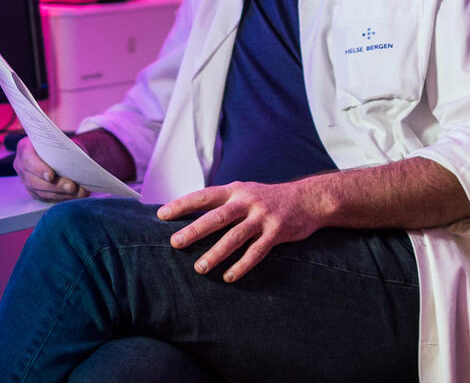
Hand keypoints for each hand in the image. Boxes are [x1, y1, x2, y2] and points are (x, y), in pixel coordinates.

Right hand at [13, 137, 89, 201]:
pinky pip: (45, 198)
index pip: (28, 159)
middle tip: (72, 187)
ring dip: (61, 194)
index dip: (39, 169)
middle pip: (34, 180)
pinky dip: (61, 198)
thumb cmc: (59, 145)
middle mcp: (21, 166)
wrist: (57, 152)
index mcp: (25, 148)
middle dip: (55, 185)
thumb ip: (64, 149)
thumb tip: (76, 160)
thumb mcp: (61, 142)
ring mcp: (26, 180)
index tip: (51, 176)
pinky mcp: (33, 191)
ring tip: (78, 193)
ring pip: (40, 192)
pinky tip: (74, 196)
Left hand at [157, 180, 323, 282]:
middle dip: (195, 230)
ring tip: (200, 267)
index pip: (203, 196)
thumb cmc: (268, 199)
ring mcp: (262, 216)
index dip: (182, 205)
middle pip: (217, 217)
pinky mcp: (277, 232)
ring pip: (235, 237)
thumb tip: (191, 216)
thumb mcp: (244, 192)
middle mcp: (247, 201)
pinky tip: (229, 277)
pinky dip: (242, 265)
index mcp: (235, 191)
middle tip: (175, 242)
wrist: (308, 199)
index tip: (161, 215)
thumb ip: (223, 203)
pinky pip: (257, 251)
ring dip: (216, 253)